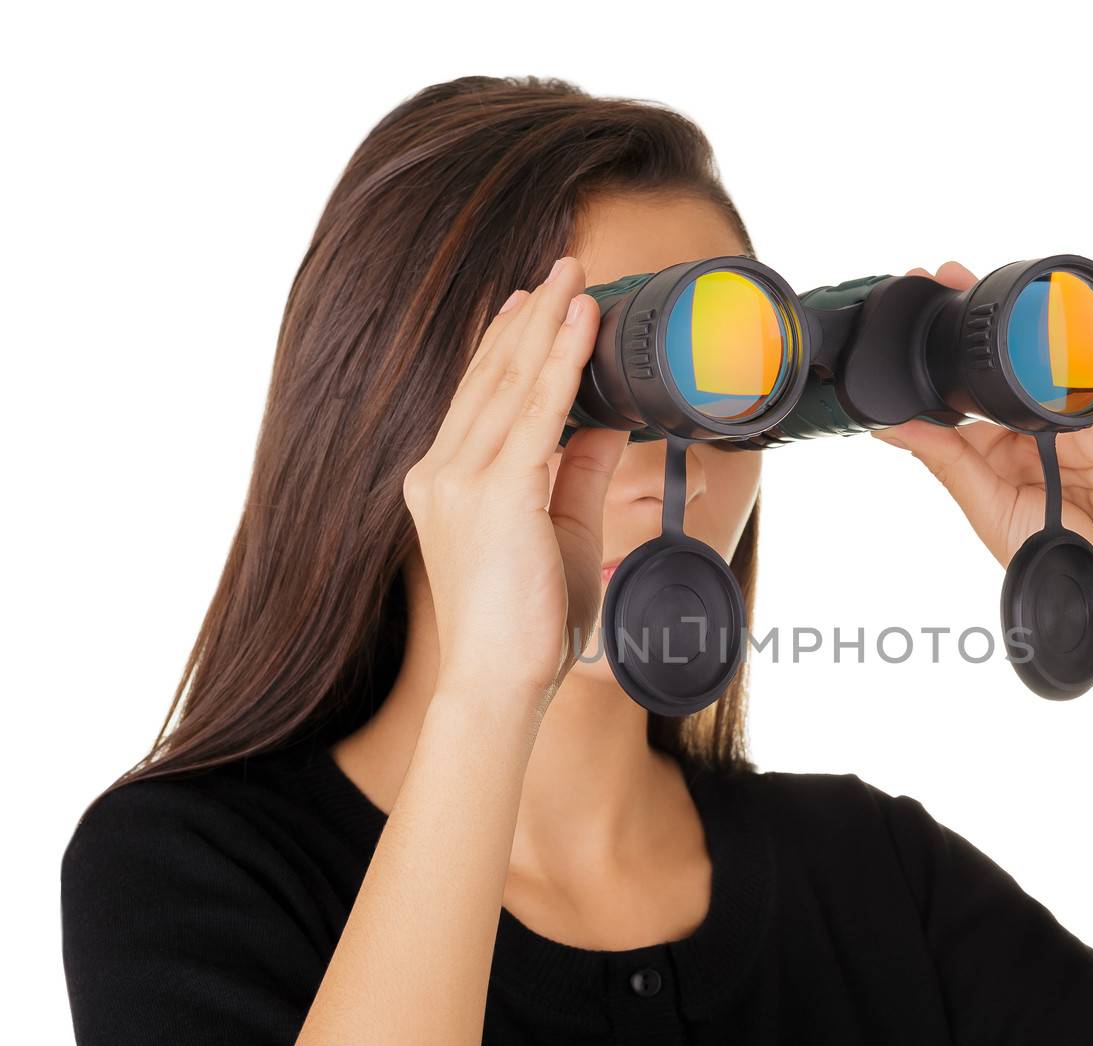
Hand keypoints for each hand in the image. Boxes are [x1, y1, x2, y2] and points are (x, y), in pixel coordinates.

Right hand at [403, 257, 626, 716]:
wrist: (497, 682)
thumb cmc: (527, 624)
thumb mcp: (560, 534)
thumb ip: (573, 473)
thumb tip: (600, 422)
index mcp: (445, 484)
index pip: (480, 398)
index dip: (507, 344)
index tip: (531, 303)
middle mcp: (442, 473)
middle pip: (491, 377)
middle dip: (530, 317)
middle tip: (562, 266)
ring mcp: (461, 480)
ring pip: (511, 383)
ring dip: (548, 324)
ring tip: (577, 277)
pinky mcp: (494, 493)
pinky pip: (537, 412)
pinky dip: (561, 362)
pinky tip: (579, 324)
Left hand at [874, 261, 1092, 645]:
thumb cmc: (1057, 564)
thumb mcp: (988, 507)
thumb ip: (946, 460)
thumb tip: (891, 425)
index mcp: (1006, 445)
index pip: (970, 389)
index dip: (943, 355)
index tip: (912, 313)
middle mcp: (1045, 426)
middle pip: (1008, 362)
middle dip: (975, 323)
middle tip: (939, 275)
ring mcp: (1087, 420)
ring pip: (1050, 360)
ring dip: (1017, 329)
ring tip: (976, 295)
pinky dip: (1068, 364)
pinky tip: (1038, 348)